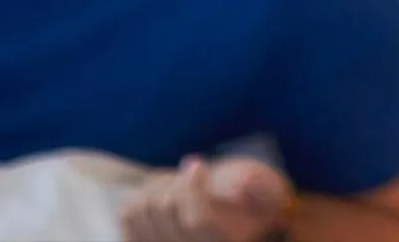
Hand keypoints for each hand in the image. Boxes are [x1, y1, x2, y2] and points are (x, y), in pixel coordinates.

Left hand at [119, 154, 292, 241]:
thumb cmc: (253, 206)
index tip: (197, 163)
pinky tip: (162, 194)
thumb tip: (240, 186)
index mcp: (222, 241)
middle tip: (193, 172)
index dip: (193, 187)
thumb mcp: (270, 195)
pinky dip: (143, 194)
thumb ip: (261, 188)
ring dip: (160, 186)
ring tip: (179, 184)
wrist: (233, 222)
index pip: (197, 219)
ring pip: (144, 206)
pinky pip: (129, 212)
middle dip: (180, 181)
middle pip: (167, 207)